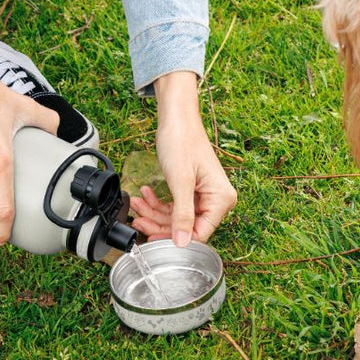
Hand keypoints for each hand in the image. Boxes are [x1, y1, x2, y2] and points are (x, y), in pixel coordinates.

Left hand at [127, 71, 235, 245]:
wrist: (176, 117)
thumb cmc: (182, 140)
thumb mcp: (180, 182)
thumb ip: (182, 215)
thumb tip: (183, 242)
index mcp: (221, 199)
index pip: (200, 233)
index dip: (175, 239)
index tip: (153, 239)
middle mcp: (216, 199)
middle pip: (186, 227)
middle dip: (159, 223)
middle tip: (139, 219)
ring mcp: (203, 194)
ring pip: (176, 217)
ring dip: (154, 212)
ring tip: (137, 204)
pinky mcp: (191, 189)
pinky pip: (174, 205)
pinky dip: (157, 203)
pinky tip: (145, 195)